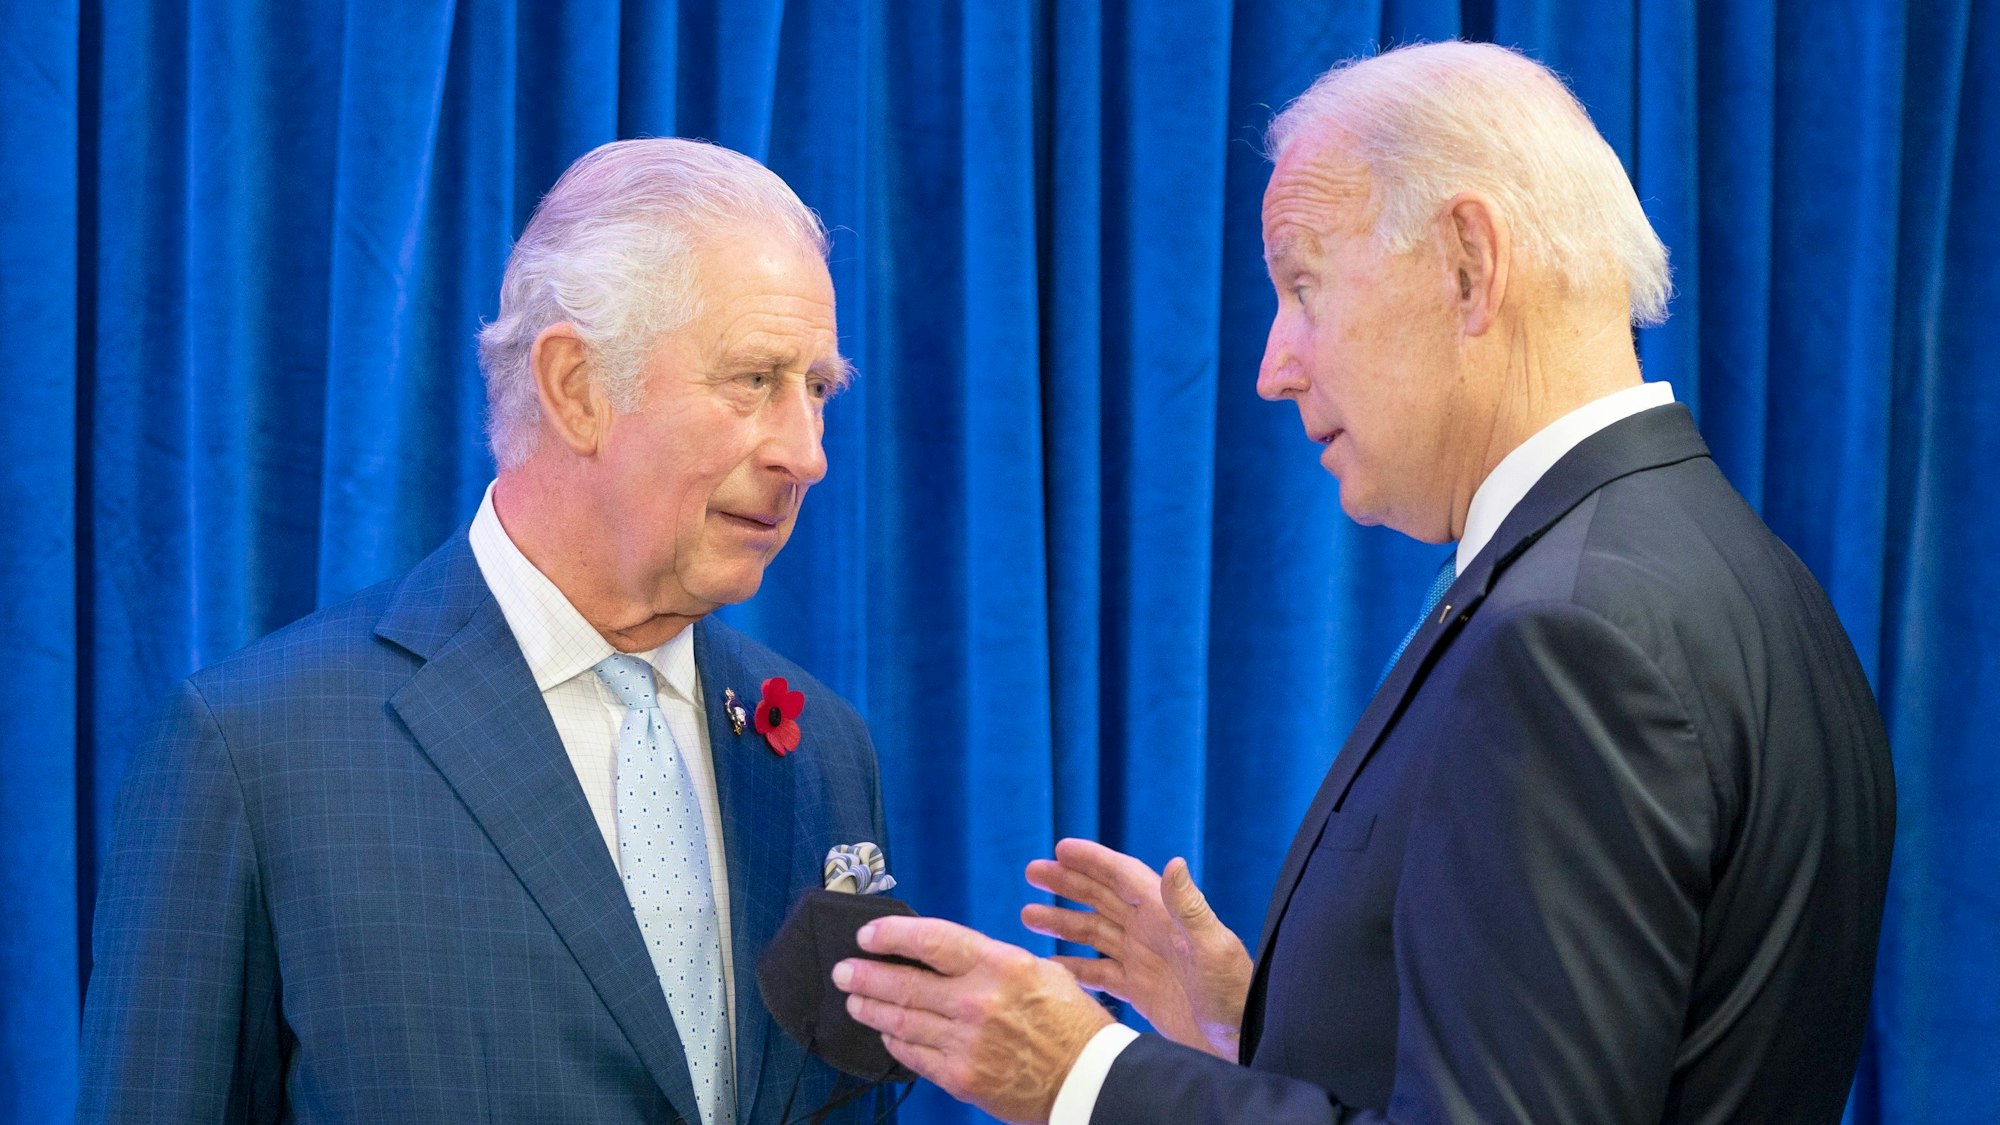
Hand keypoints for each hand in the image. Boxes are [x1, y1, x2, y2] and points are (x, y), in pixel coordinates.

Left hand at [832, 916, 1113, 1124]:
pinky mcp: (961, 1076)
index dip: (891, 936)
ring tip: (854, 1000)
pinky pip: (915, 1056)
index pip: (930, 941)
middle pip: (905, 983)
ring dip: (871, 1009)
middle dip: (866, 975)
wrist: (1088, 1079)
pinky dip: (895, 1042)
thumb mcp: (1040, 971)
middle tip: (844, 970)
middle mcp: (977, 1001)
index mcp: (999, 965)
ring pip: (902, 1021)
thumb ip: (989, 961)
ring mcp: (966, 1042)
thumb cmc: (1070, 1023)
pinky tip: (886, 1033)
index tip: (868, 935)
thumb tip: (945, 954)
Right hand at [1021, 838, 1251, 1059]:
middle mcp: (1152, 932)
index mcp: (1167, 915)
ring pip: (1094, 933)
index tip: (1060, 848)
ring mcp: (1144, 960)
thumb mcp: (1214, 949)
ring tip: (1028, 914)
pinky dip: (1073, 966)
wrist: (1242, 1043)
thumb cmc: (1236, 994)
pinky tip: (1049, 963)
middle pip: (1101, 898)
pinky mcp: (1140, 990)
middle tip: (1032, 872)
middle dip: (1067, 883)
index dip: (1093, 861)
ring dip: (1063, 922)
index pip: (1123, 877)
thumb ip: (1190, 907)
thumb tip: (1174, 861)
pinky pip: (1098, 972)